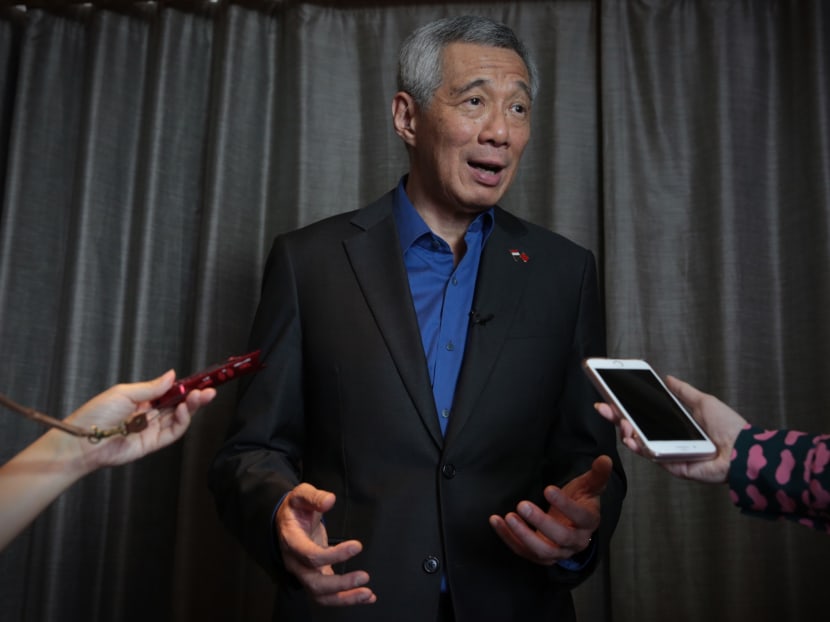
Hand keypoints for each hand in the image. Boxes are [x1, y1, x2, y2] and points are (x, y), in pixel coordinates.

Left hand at [65, 370, 215, 472]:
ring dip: (192, 408)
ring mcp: (151, 430)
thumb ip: (152, 387)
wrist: (81, 441)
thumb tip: (171, 375)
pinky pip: (172, 433)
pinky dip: (182, 422)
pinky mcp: (151, 444)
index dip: (185, 388)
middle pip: (178, 406)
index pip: (169, 393)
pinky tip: (185, 411)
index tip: (199, 381)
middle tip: (209, 390)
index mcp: (142, 400)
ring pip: (178, 418)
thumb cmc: (95, 415)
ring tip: (201, 397)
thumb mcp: (124, 392)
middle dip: (194, 397)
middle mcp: (149, 415)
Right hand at [276, 483, 376, 606]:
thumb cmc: (295, 508)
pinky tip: (366, 596)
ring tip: (367, 594)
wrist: (286, 520)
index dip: (334, 555)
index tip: (357, 546)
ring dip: (344, 598)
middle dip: (340, 584)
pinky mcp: (315, 575)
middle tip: (364, 576)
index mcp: (292, 541)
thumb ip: (314, 497)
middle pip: (315, 584)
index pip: (311, 556)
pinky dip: (346, 597)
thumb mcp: (301, 494)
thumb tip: (329, 500)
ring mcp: (304, 572)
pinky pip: (328, 594)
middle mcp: (296, 562)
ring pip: (320, 595)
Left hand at [489, 455, 611, 564]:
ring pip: (542, 551)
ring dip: (523, 535)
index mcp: (589, 523)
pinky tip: (496, 521)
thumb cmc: (580, 501)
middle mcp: (575, 542)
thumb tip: (605, 458)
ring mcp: (557, 552)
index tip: (548, 489)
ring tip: (508, 517)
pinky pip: (523, 551)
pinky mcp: (539, 556)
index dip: (565, 505)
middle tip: (522, 505)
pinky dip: (508, 538)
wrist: (574, 525)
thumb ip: (597, 474)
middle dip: (540, 522)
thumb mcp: (589, 486)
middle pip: (560, 538)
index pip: (581, 517)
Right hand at [594, 375, 746, 482]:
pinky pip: (651, 456)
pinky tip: (631, 438)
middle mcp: (667, 438)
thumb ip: (683, 391)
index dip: (624, 407)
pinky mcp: (672, 465)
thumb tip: (668, 379)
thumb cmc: (729, 427)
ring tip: (623, 423)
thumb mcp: (703, 401)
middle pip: (634, 428)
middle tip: (603, 407)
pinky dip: (638, 447)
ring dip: (626, 431)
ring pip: (638, 442)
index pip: (642, 414)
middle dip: (616, 417)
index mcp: (673, 423)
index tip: (609, 398)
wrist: (743, 449)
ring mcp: (668, 452)